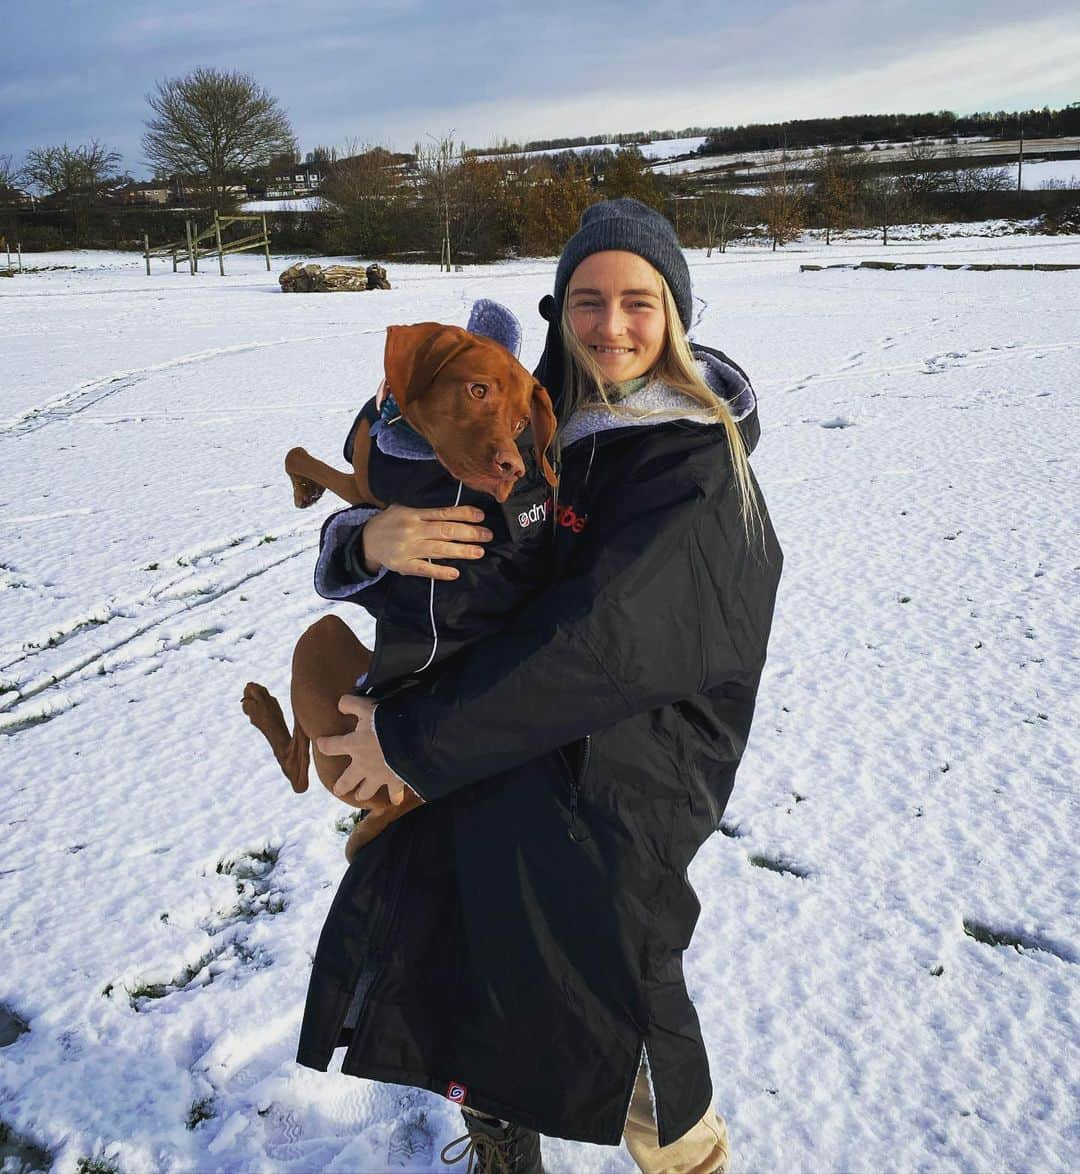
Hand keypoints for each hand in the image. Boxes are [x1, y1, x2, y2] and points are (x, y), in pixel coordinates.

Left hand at [316, 694, 421, 807]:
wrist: (410, 740)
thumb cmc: (386, 722)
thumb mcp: (367, 706)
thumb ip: (351, 704)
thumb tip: (340, 704)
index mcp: (353, 745)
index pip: (331, 746)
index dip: (325, 744)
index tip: (321, 743)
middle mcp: (362, 765)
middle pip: (346, 781)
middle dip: (341, 786)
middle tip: (338, 790)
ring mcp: (378, 776)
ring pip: (366, 791)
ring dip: (363, 793)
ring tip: (361, 795)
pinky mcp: (395, 782)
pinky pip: (394, 794)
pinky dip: (395, 797)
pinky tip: (396, 800)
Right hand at [361, 503, 491, 581]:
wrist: (366, 541)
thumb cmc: (390, 523)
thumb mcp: (403, 509)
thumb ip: (426, 512)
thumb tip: (455, 513)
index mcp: (414, 514)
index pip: (444, 513)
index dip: (464, 514)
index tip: (481, 516)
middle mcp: (413, 530)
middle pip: (445, 531)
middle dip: (469, 533)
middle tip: (488, 535)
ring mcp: (408, 548)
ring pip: (439, 549)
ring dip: (461, 551)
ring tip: (479, 552)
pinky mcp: (404, 565)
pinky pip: (424, 569)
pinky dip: (440, 571)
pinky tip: (455, 573)